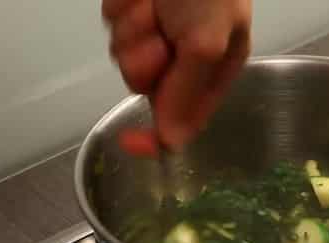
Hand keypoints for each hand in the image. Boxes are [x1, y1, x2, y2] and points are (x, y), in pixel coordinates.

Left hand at [103, 0, 251, 155]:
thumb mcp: (208, 41)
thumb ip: (187, 92)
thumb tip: (173, 142)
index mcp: (214, 70)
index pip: (185, 119)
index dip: (158, 136)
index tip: (131, 142)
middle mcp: (185, 58)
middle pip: (148, 90)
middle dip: (147, 64)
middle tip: (160, 38)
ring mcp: (155, 34)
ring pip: (125, 59)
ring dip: (133, 33)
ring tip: (152, 5)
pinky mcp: (131, 12)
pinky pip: (114, 27)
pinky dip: (123, 9)